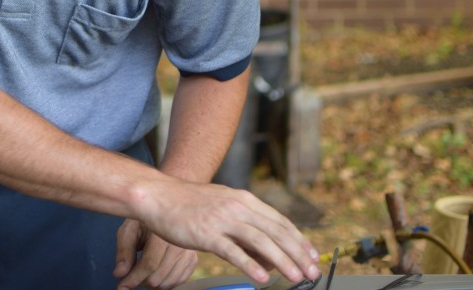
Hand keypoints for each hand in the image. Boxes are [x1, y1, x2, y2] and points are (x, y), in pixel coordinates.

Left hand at [114, 219, 197, 288]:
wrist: (162, 214)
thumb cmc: (142, 223)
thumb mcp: (128, 231)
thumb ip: (124, 252)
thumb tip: (120, 274)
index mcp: (163, 230)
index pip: (149, 263)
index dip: (134, 278)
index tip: (122, 286)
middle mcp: (180, 241)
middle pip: (158, 277)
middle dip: (140, 282)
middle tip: (131, 276)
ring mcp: (189, 251)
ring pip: (168, 283)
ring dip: (152, 284)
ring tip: (142, 274)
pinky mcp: (193, 259)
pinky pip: (178, 282)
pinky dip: (164, 283)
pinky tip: (155, 274)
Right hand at [137, 180, 319, 284]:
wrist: (159, 196)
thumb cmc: (189, 204)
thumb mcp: (223, 207)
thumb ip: (246, 227)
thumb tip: (269, 256)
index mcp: (243, 199)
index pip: (279, 221)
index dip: (299, 240)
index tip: (312, 256)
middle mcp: (237, 207)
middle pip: (275, 232)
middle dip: (298, 253)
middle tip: (312, 272)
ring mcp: (222, 219)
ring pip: (260, 242)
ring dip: (282, 261)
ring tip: (296, 277)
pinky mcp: (206, 233)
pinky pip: (233, 251)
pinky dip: (250, 265)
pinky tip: (262, 278)